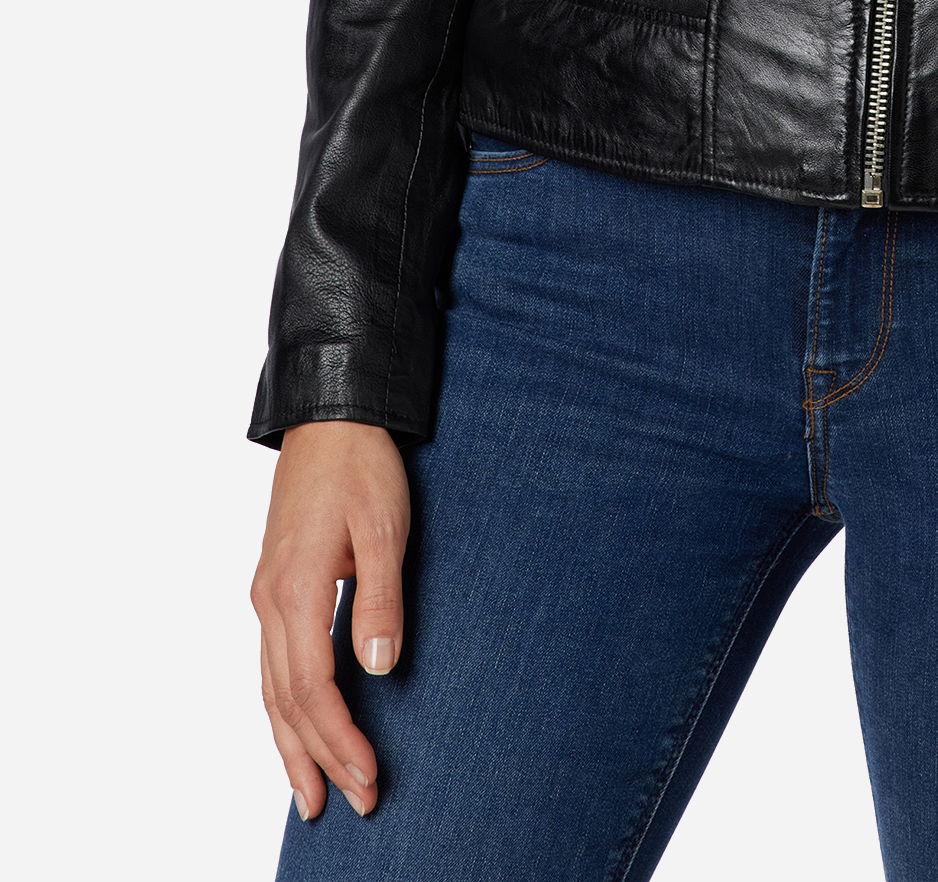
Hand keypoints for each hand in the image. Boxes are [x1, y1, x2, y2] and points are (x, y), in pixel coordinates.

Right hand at [252, 420, 409, 823]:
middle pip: (286, 702)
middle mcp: (269, 602)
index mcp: (295, 591)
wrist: (328, 418)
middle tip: (349, 805)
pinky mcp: (273, 589)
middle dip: (317, 758)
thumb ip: (379, 598)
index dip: (339, 740)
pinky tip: (297, 732)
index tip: (368, 777)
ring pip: (271, 691)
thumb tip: (379, 668)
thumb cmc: (360, 467)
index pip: (314, 689)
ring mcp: (266, 597)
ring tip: (311, 798)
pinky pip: (273, 667)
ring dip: (292, 745)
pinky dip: (284, 710)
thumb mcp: (384, 527)